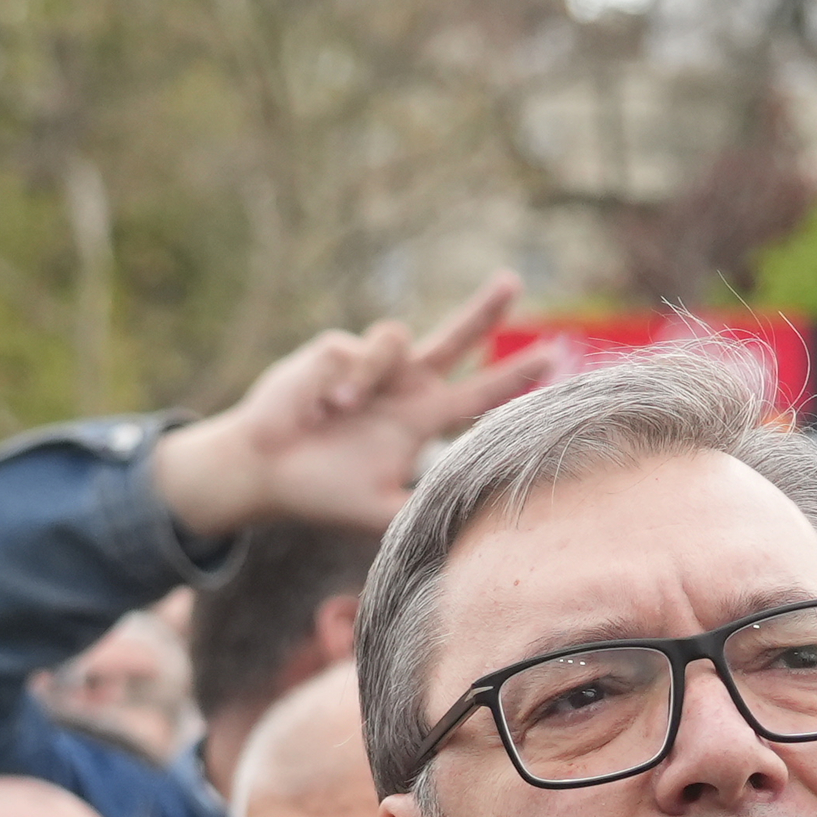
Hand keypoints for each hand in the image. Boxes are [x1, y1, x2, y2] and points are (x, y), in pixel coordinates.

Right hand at [150, 271, 558, 536]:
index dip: (515, 377)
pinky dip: (338, 378)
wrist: (262, 471)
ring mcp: (368, 365)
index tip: (554, 356)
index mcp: (419, 420)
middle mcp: (402, 387)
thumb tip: (477, 535)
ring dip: (369, 375)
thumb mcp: (381, 512)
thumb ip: (426, 513)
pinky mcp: (334, 349)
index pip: (479, 395)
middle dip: (483, 310)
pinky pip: (352, 350)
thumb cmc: (321, 493)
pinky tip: (317, 405)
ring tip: (335, 411)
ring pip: (396, 338)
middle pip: (453, 339)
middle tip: (514, 281)